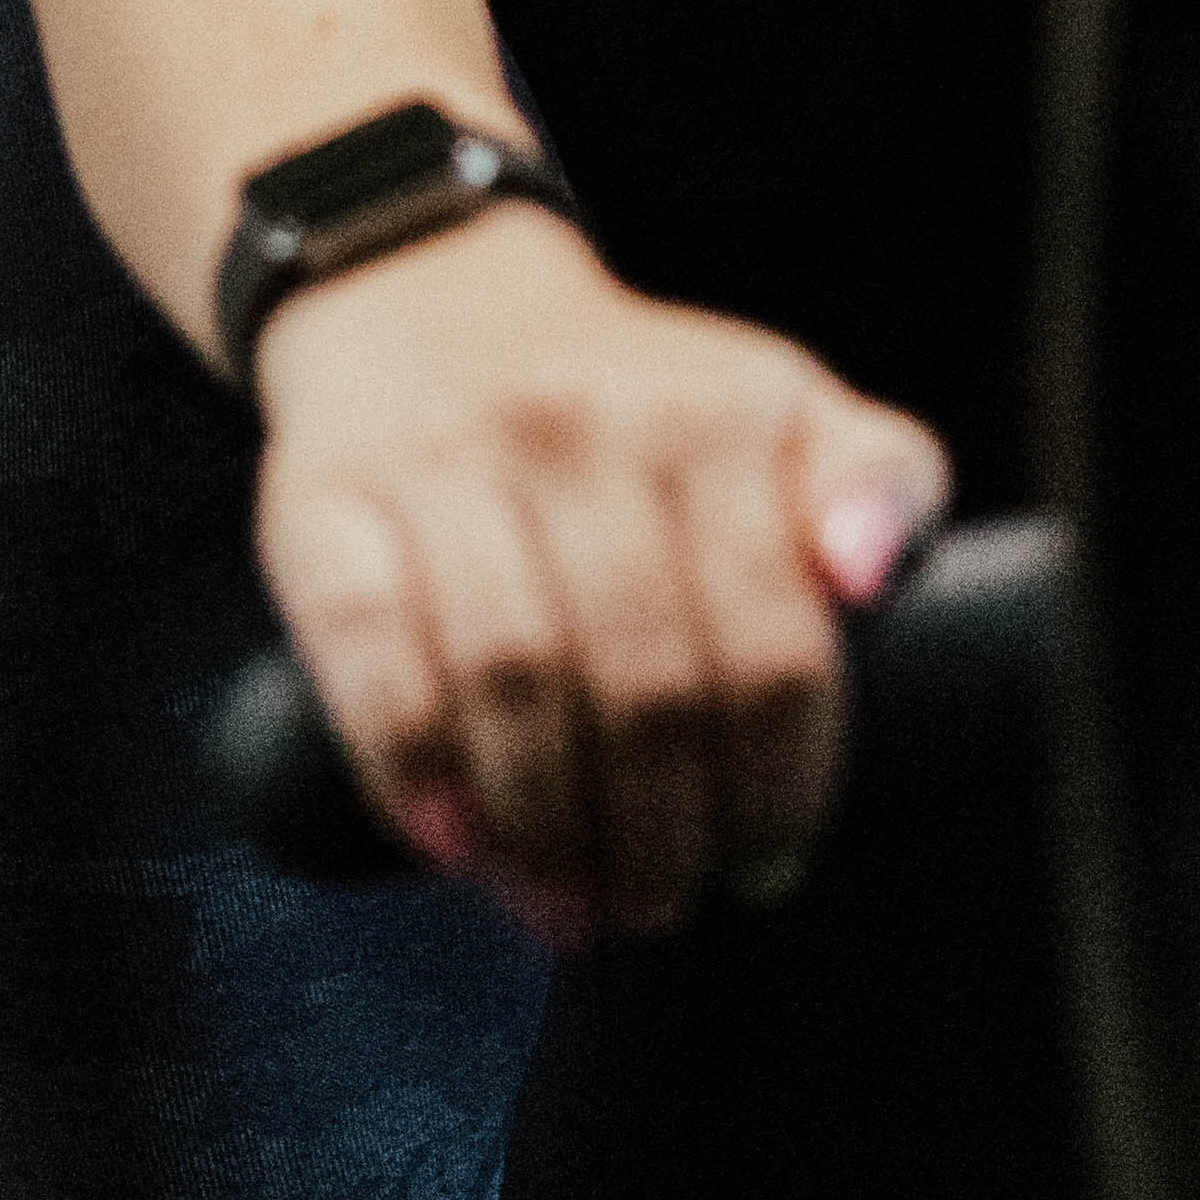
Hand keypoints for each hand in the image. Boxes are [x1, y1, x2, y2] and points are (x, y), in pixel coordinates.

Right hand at [247, 203, 950, 946]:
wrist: (424, 296)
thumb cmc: (630, 406)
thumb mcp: (778, 412)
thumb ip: (876, 485)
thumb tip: (876, 575)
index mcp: (714, 411)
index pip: (770, 646)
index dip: (775, 786)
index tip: (761, 862)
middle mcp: (580, 419)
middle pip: (644, 683)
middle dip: (659, 832)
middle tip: (658, 902)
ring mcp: (444, 457)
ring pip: (513, 679)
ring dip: (546, 826)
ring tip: (569, 903)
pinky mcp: (323, 503)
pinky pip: (374, 661)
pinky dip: (415, 771)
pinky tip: (456, 843)